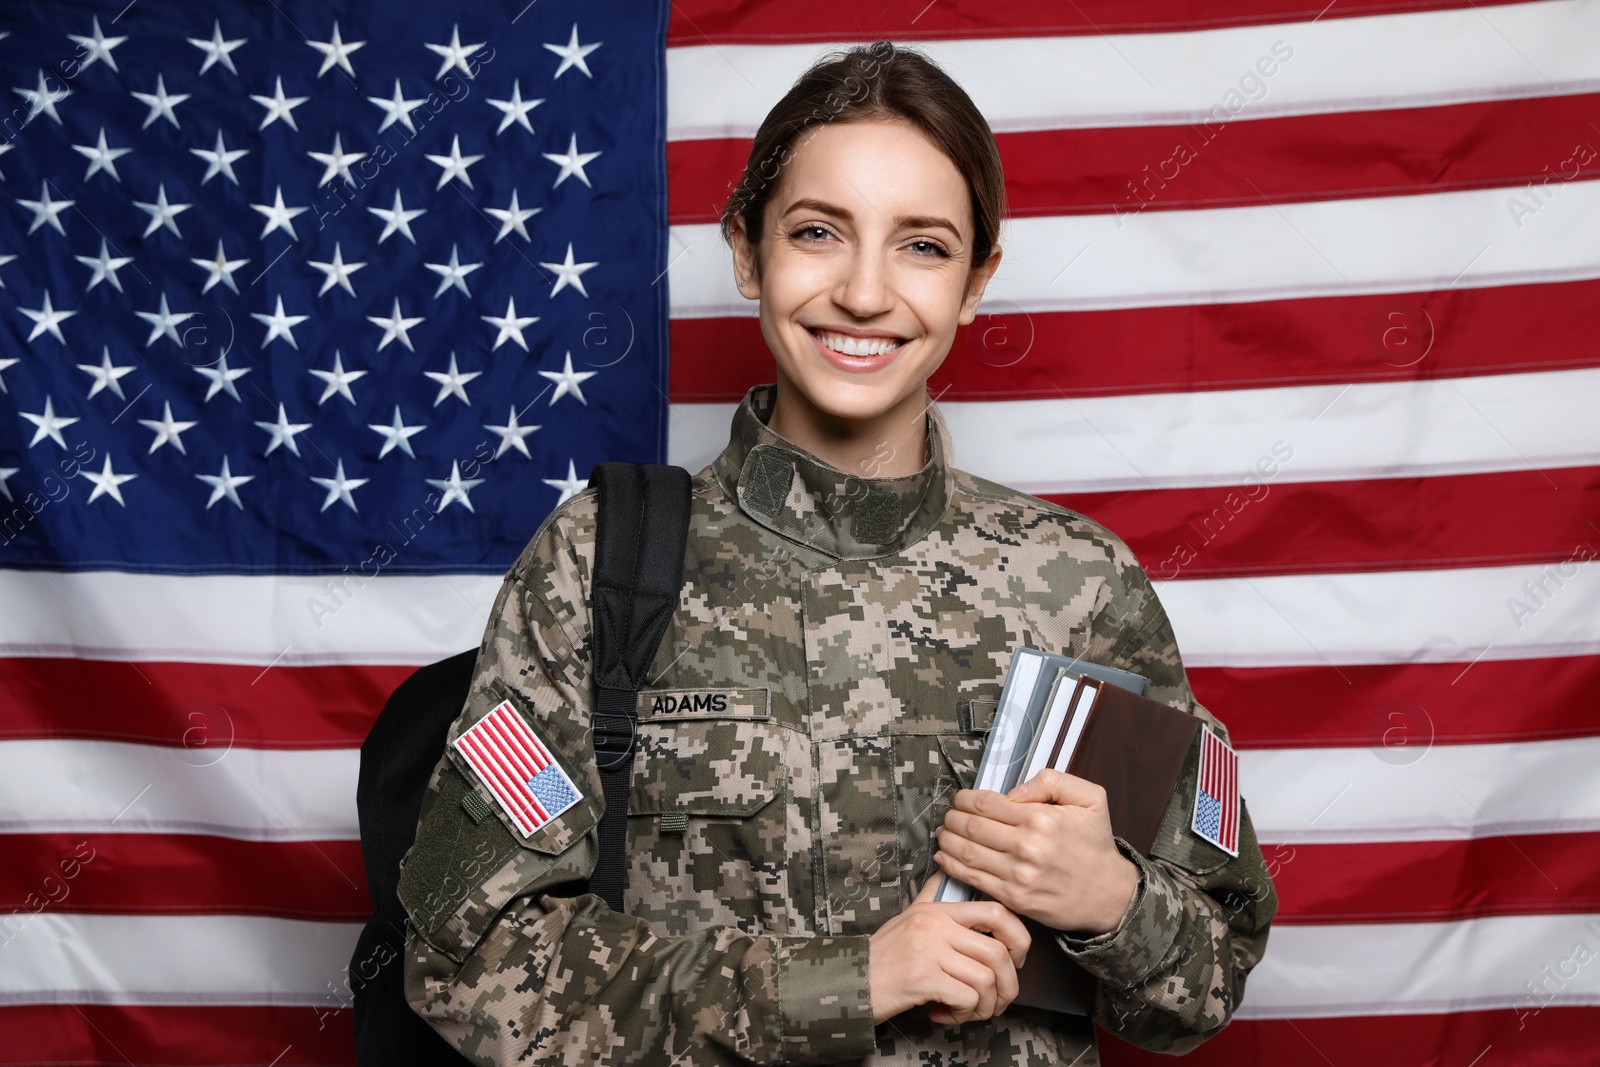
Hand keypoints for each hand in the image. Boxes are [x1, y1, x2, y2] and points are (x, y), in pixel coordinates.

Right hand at [867, 874, 1030, 1025]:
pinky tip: (944, 1014)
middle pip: (998, 953)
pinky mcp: (923, 978)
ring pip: (986, 980)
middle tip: (996, 1000)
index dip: (1019, 937)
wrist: (848, 982)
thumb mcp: (907, 917)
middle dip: (1007, 986)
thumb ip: (931, 895)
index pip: (995, 912)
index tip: (1017, 959)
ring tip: (966, 1011)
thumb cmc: (881, 957)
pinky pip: (967, 998)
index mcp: (937, 911)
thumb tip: (946, 869)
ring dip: (984, 1006)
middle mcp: (935, 926)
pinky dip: (962, 1014)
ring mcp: (929, 951)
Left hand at [934, 769, 1140, 935]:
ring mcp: (1018, 875)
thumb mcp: (1090, 798)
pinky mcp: (1014, 898)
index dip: (964, 799)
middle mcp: (1027, 847)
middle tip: (948, 815)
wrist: (1109, 894)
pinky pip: (973, 879)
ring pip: (967, 853)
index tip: (960, 799)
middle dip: (952, 818)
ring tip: (942, 832)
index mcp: (1041, 819)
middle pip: (970, 827)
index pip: (986, 803)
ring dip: (947, 840)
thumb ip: (1052, 781)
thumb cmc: (1095, 845)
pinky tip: (943, 857)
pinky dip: (952, 866)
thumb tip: (1012, 791)